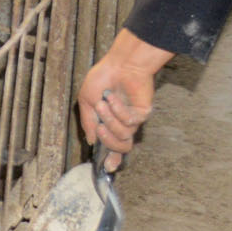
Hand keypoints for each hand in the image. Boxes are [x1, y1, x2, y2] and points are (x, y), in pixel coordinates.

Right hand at [77, 29, 173, 168]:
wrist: (120, 63)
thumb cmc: (103, 78)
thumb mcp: (86, 101)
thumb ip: (88, 121)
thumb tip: (91, 141)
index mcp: (110, 123)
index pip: (113, 147)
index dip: (112, 159)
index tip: (107, 167)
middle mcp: (123, 124)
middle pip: (121, 148)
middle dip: (108, 140)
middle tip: (99, 127)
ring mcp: (134, 119)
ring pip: (124, 136)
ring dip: (110, 120)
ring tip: (104, 103)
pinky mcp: (144, 113)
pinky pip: (130, 122)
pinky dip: (118, 110)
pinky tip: (113, 97)